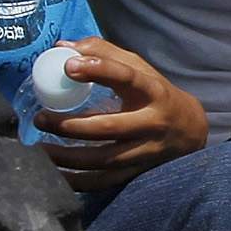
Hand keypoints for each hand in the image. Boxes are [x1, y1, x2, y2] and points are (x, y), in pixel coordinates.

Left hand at [31, 38, 207, 190]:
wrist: (190, 130)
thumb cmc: (156, 93)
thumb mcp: (139, 69)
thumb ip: (104, 54)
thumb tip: (62, 47)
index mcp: (152, 92)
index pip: (127, 77)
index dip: (99, 70)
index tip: (69, 66)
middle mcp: (152, 123)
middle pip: (109, 127)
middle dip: (71, 125)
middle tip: (41, 118)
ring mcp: (145, 152)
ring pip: (103, 159)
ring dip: (68, 156)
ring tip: (40, 148)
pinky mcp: (138, 173)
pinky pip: (105, 182)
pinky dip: (78, 182)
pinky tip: (55, 175)